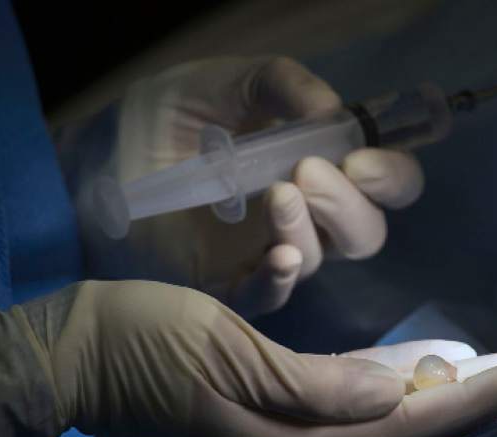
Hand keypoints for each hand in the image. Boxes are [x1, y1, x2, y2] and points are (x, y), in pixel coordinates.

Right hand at [12, 281, 496, 436]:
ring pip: (383, 417)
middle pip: (406, 426)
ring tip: (493, 373)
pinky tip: (418, 371)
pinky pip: (352, 401)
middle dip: (473, 398)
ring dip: (439, 395)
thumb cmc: (148, 345)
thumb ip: (316, 386)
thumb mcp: (229, 358)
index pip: (408, 421)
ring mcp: (285, 428)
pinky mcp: (271, 404)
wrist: (77, 353)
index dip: (476, 397)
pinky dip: (394, 385)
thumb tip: (396, 397)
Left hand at [80, 57, 422, 316]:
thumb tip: (335, 115)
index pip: (390, 185)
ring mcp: (271, 251)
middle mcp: (311, 217)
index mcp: (326, 167)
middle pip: (367, 232)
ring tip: (274, 193)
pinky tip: (277, 256)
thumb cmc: (174, 115)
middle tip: (307, 173)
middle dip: (350, 204)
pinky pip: (270, 296)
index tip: (362, 159)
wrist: (104, 152)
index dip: (392, 177)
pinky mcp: (230, 282)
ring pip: (321, 259)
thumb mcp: (233, 81)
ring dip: (308, 227)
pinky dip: (281, 278)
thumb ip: (286, 86)